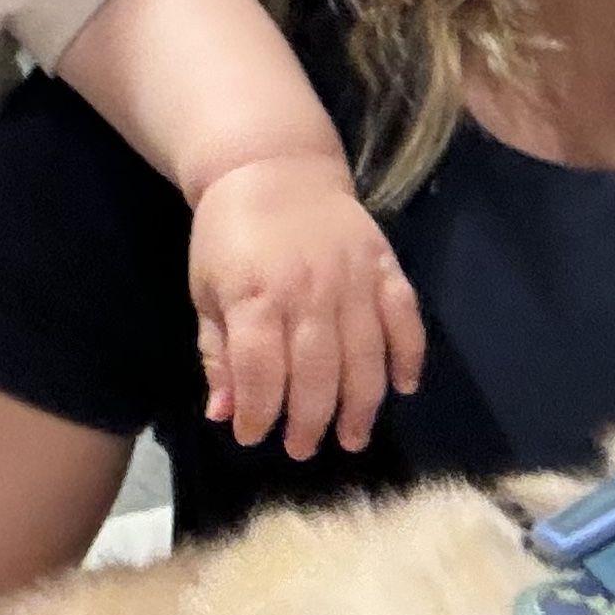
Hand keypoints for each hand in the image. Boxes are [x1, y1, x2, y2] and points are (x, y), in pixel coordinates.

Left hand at [186, 153, 426, 457]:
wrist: (273, 165)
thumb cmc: (228, 234)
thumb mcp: (206, 290)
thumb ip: (217, 353)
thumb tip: (222, 415)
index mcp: (255, 296)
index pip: (260, 373)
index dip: (257, 414)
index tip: (253, 436)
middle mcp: (308, 291)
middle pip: (316, 374)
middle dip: (309, 421)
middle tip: (303, 449)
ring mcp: (352, 277)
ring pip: (365, 357)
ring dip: (360, 405)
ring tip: (351, 437)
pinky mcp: (383, 264)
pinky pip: (405, 317)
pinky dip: (409, 355)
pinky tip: (403, 387)